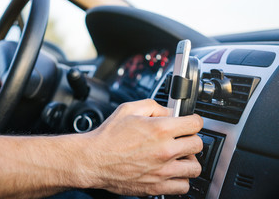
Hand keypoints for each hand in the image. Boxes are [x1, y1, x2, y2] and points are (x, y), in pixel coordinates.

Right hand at [82, 99, 202, 195]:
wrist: (93, 160)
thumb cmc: (108, 136)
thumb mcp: (128, 109)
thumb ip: (153, 106)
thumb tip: (169, 112)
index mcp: (161, 129)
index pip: (196, 124)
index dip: (194, 120)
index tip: (190, 122)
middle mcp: (165, 150)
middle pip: (198, 145)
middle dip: (191, 139)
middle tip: (181, 139)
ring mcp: (163, 171)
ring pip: (195, 167)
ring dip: (189, 160)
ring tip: (178, 157)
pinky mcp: (157, 187)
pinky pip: (183, 186)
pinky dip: (181, 179)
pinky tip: (171, 172)